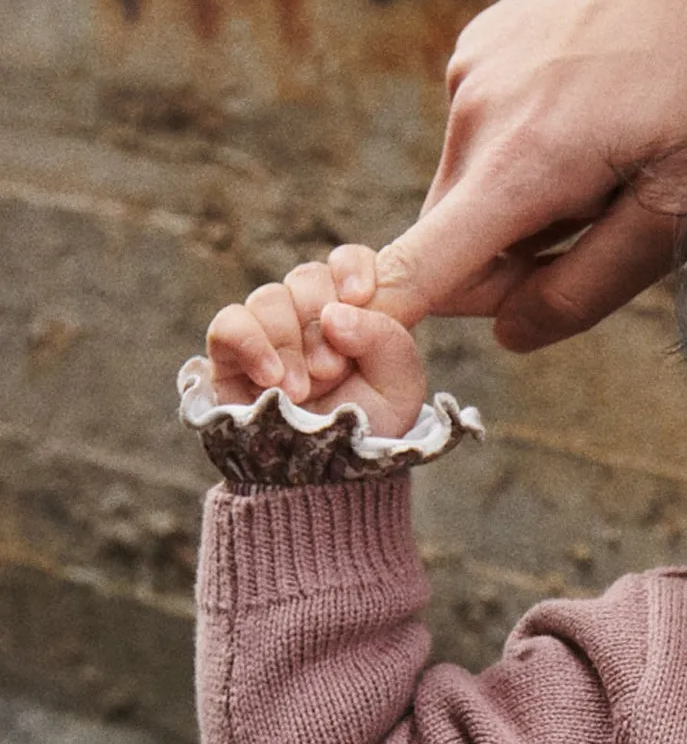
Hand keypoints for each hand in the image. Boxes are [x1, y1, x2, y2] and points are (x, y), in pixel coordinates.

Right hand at [204, 247, 427, 438]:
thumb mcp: (399, 388)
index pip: (348, 262)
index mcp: (354, 317)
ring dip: (290, 342)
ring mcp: (268, 335)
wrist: (325, 481)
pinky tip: (271, 379)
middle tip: (331, 368)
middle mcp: (309, 319)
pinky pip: (229, 324)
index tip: (360, 295)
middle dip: (320, 318)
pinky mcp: (230, 357)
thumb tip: (333, 315)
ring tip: (304, 389)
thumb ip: (387, 339)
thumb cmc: (365, 432)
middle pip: (307, 278)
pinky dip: (251, 344)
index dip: (351, 267)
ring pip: (270, 299)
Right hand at [357, 0, 686, 352]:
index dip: (390, 327)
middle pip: (457, 248)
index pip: (418, 272)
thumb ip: (590, 284)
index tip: (362, 360)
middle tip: (609, 237)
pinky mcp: (484, 47)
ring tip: (622, 162)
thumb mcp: (682, 205)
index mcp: (521, 165)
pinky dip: (538, 160)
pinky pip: (493, 142)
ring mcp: (473, 73)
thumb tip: (512, 336)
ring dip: (538, 213)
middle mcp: (474, 114)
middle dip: (519, 273)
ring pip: (480, 197)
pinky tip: (605, 120)